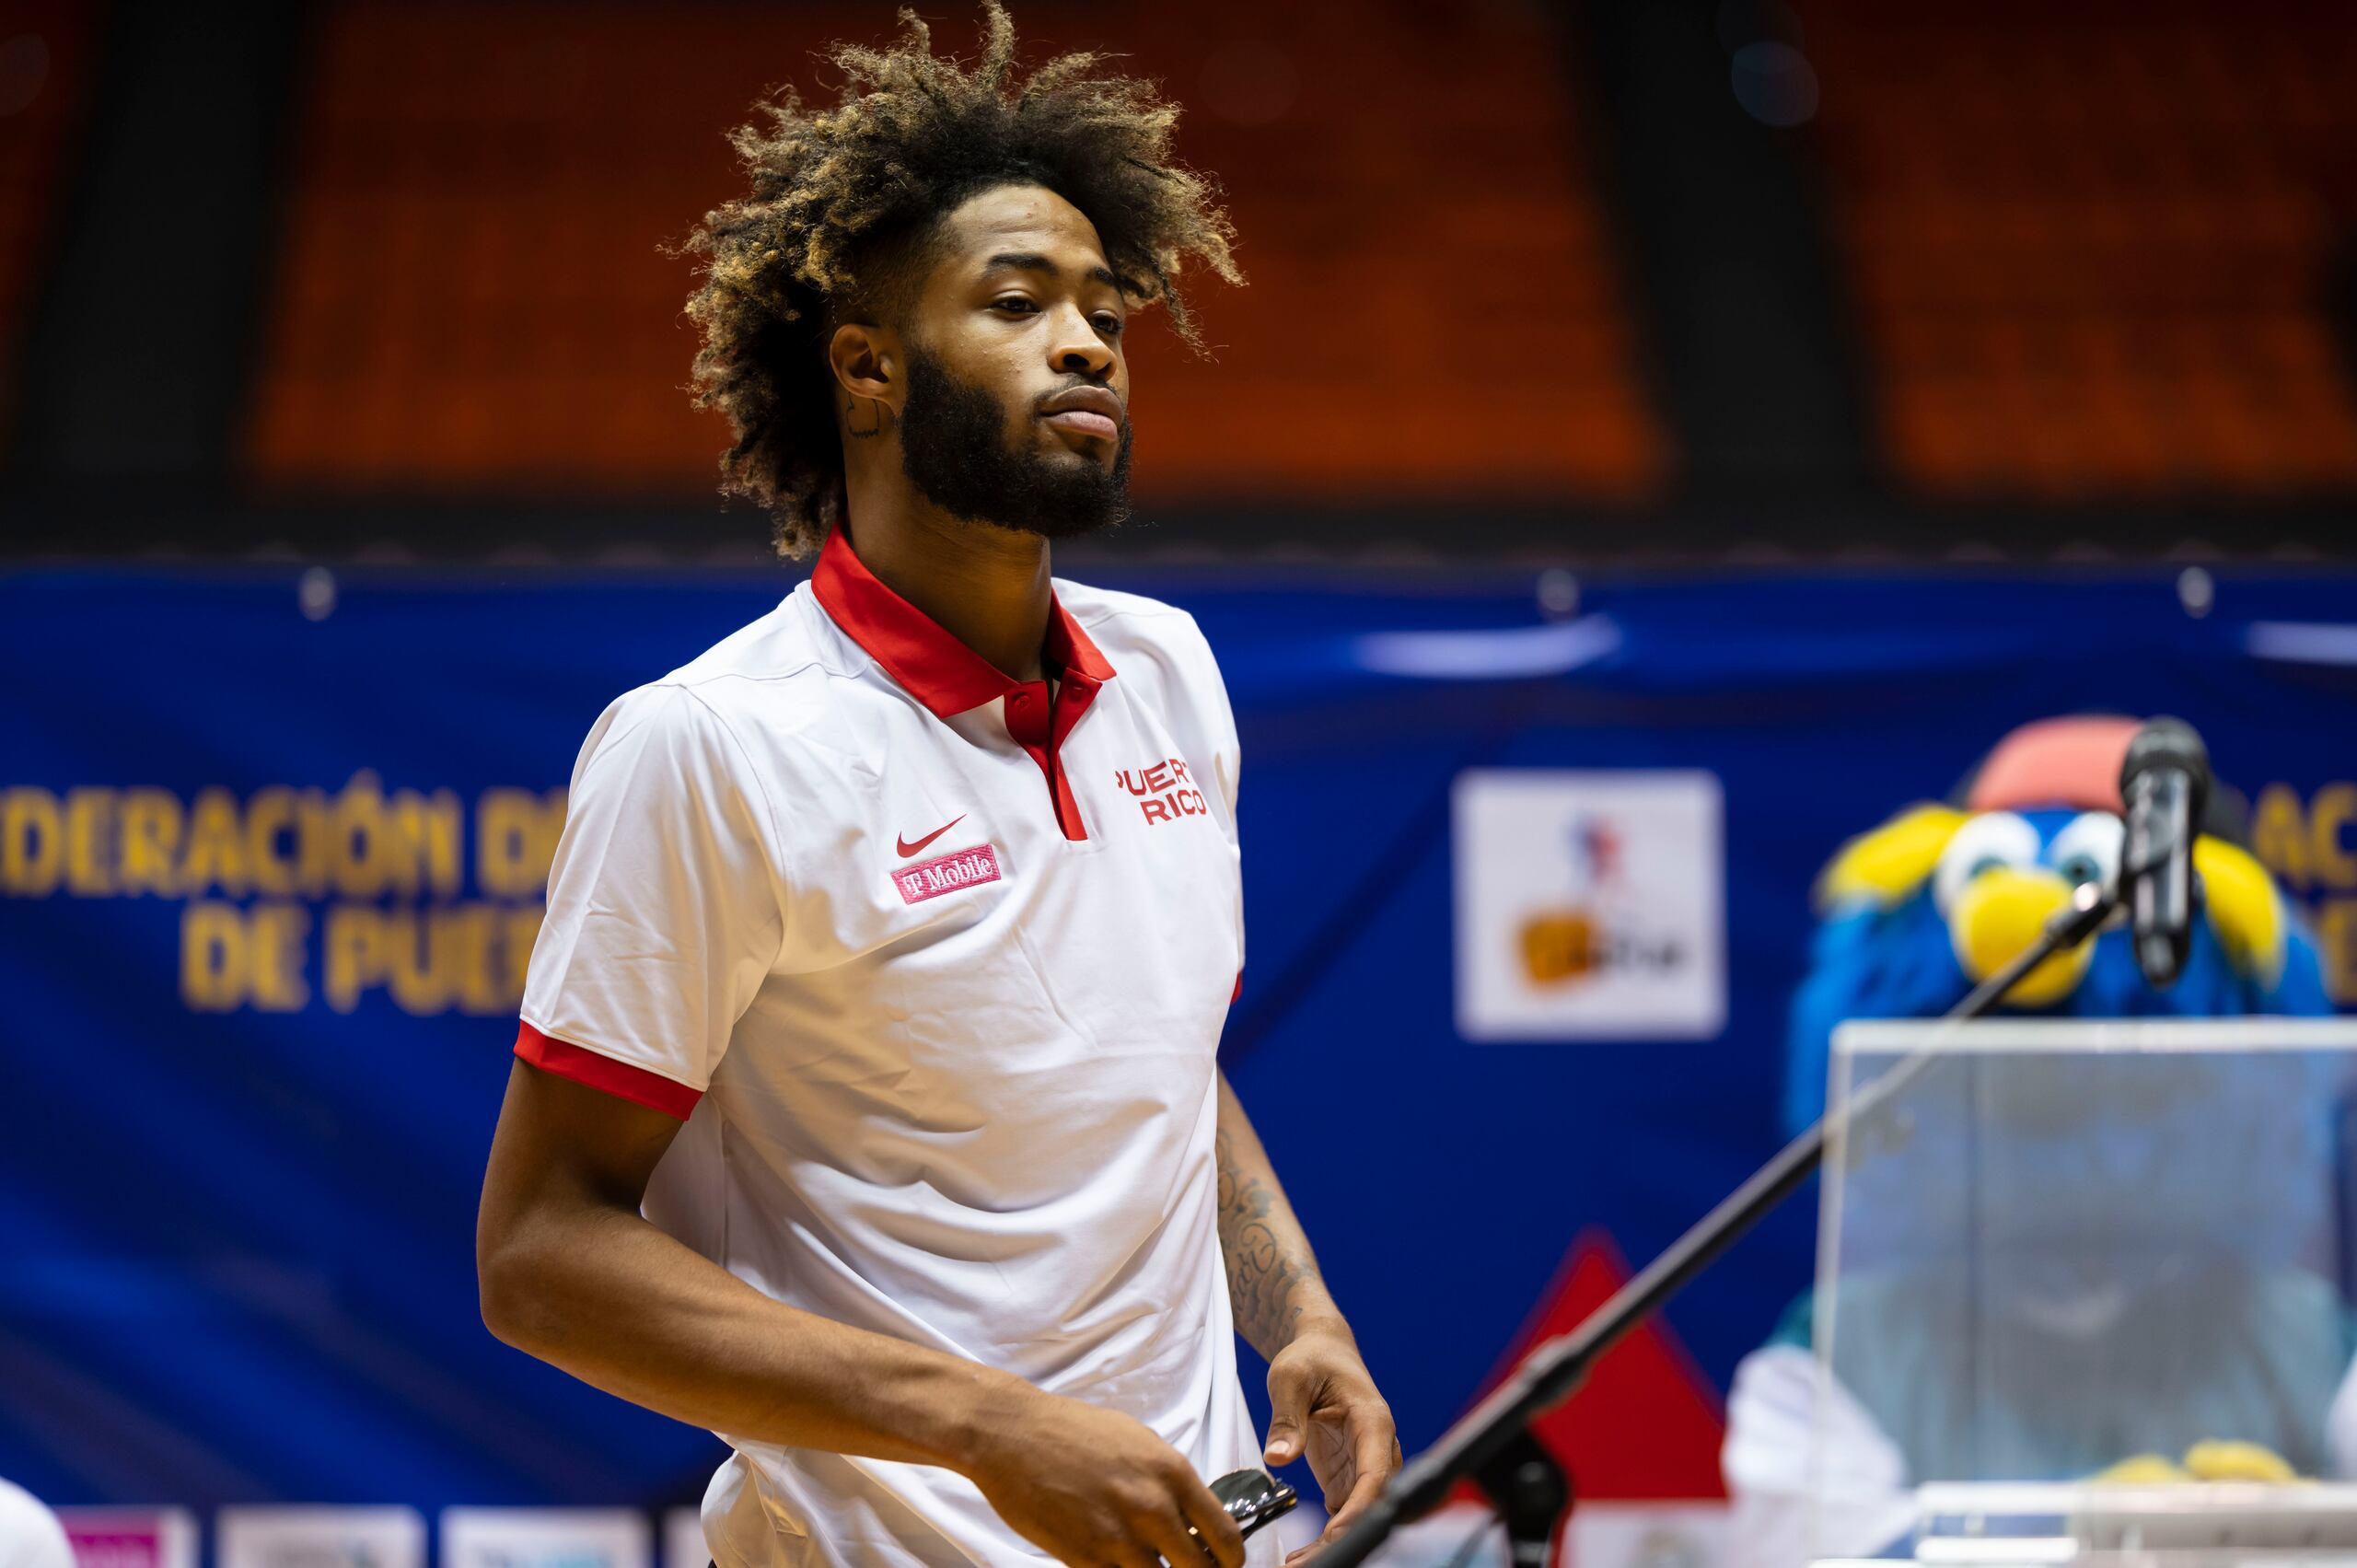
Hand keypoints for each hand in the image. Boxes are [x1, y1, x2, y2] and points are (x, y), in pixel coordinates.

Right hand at [960, 1382, 1246, 1567]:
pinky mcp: (1083, 1559)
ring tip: (1149, 1565)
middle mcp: (1152, 1508)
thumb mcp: (1138, 1441)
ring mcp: (1117, 1538)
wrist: (1012, 1434)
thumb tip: (1193, 1517)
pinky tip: (1115, 1565)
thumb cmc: (1073, 1431)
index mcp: (1171, 1473)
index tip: (1224, 1564)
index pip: (1226, 1536)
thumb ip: (1170, 1481)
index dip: (1230, 1559)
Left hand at [1263, 1323, 1400, 1563]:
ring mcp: (1363, 1466)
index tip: (1336, 1534)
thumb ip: (1286, 1418)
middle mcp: (1377, 1448)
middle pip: (1372, 1501)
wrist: (1322, 1350)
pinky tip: (1304, 1555)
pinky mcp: (1347, 1477)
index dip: (1361, 1507)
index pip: (1377, 1472)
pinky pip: (1344, 1514)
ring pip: (1359, 1514)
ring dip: (1336, 1541)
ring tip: (1301, 1563)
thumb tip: (1278, 1459)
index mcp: (1373, 1421)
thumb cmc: (1311, 1358)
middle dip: (1347, 1534)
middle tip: (1312, 1560)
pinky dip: (1328, 1536)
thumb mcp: (1290, 1378)